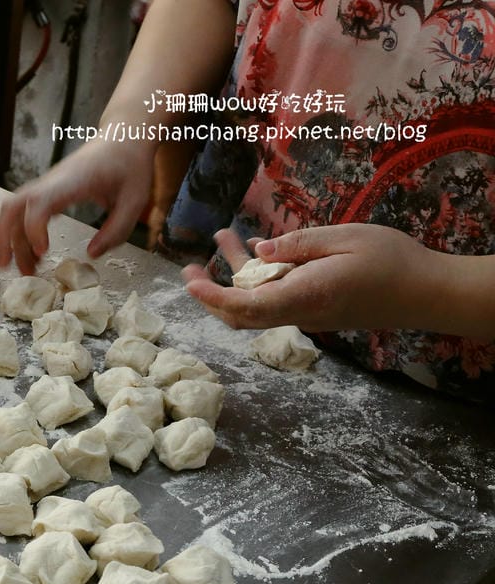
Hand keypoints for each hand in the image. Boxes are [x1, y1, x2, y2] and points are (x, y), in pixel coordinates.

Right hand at [0, 139, 154, 273]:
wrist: (123, 137)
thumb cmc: (130, 165)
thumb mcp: (135, 200)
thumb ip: (116, 229)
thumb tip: (92, 254)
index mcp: (73, 180)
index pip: (39, 201)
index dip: (33, 227)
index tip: (42, 251)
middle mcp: (52, 182)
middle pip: (12, 206)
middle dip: (4, 238)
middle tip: (7, 268)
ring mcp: (47, 186)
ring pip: (14, 211)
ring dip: (11, 240)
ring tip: (26, 270)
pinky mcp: (48, 191)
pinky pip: (25, 212)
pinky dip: (22, 234)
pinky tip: (34, 254)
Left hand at [181, 224, 444, 331]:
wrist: (426, 293)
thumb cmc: (392, 260)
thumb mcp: (345, 239)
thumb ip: (298, 245)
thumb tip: (258, 252)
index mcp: (305, 295)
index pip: (247, 305)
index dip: (213, 296)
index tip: (190, 281)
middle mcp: (300, 311)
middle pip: (241, 314)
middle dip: (210, 293)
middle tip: (188, 268)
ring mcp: (306, 313)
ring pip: (257, 303)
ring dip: (234, 277)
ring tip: (222, 239)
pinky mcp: (314, 308)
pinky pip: (276, 298)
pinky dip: (259, 278)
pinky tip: (256, 249)